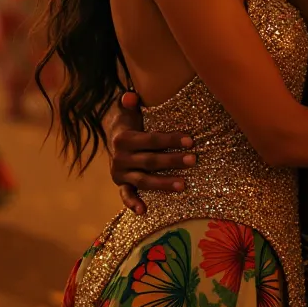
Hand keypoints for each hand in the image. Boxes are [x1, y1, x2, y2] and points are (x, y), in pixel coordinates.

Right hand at [110, 91, 195, 215]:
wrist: (113, 139)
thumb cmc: (130, 122)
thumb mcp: (128, 111)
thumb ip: (129, 102)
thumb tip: (131, 96)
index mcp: (123, 139)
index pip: (151, 140)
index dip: (170, 140)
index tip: (190, 141)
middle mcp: (120, 158)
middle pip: (151, 161)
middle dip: (173, 160)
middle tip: (194, 159)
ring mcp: (120, 173)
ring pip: (144, 180)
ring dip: (163, 183)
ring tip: (183, 185)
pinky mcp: (121, 184)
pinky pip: (126, 195)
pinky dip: (132, 203)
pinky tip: (143, 211)